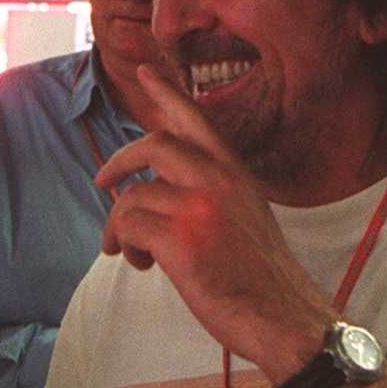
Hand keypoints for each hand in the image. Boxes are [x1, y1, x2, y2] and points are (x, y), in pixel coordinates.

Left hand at [94, 66, 332, 378]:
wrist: (285, 316)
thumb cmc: (260, 276)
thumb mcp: (244, 217)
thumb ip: (208, 195)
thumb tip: (154, 195)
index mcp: (234, 173)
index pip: (195, 121)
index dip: (166, 94)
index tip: (145, 71)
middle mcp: (218, 180)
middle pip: (153, 145)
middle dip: (119, 162)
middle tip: (102, 181)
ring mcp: (199, 208)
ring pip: (132, 197)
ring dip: (120, 227)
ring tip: (131, 253)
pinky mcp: (181, 240)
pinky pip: (129, 228)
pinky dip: (126, 247)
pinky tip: (143, 265)